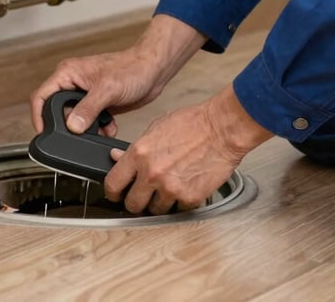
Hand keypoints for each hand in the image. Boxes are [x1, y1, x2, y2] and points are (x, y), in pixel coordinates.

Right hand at [30, 15, 205, 135]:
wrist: (154, 70)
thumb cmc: (132, 68)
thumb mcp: (108, 89)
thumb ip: (88, 108)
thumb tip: (72, 127)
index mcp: (68, 73)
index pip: (42, 96)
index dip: (39, 117)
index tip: (44, 135)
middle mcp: (73, 83)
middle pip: (57, 111)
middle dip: (68, 127)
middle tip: (77, 137)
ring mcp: (85, 94)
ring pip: (74, 120)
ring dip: (86, 130)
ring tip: (100, 129)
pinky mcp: (97, 104)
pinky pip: (89, 123)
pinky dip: (98, 129)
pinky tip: (110, 126)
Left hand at [104, 84, 272, 214]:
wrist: (221, 129)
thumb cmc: (192, 124)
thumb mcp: (155, 128)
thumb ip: (134, 148)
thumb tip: (116, 157)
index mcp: (139, 154)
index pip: (113, 184)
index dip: (113, 192)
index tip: (116, 194)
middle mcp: (152, 174)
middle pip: (133, 204)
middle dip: (136, 201)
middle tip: (143, 194)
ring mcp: (171, 188)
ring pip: (155, 210)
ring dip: (159, 202)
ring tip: (170, 185)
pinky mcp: (189, 199)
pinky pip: (178, 209)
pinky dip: (180, 202)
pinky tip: (185, 186)